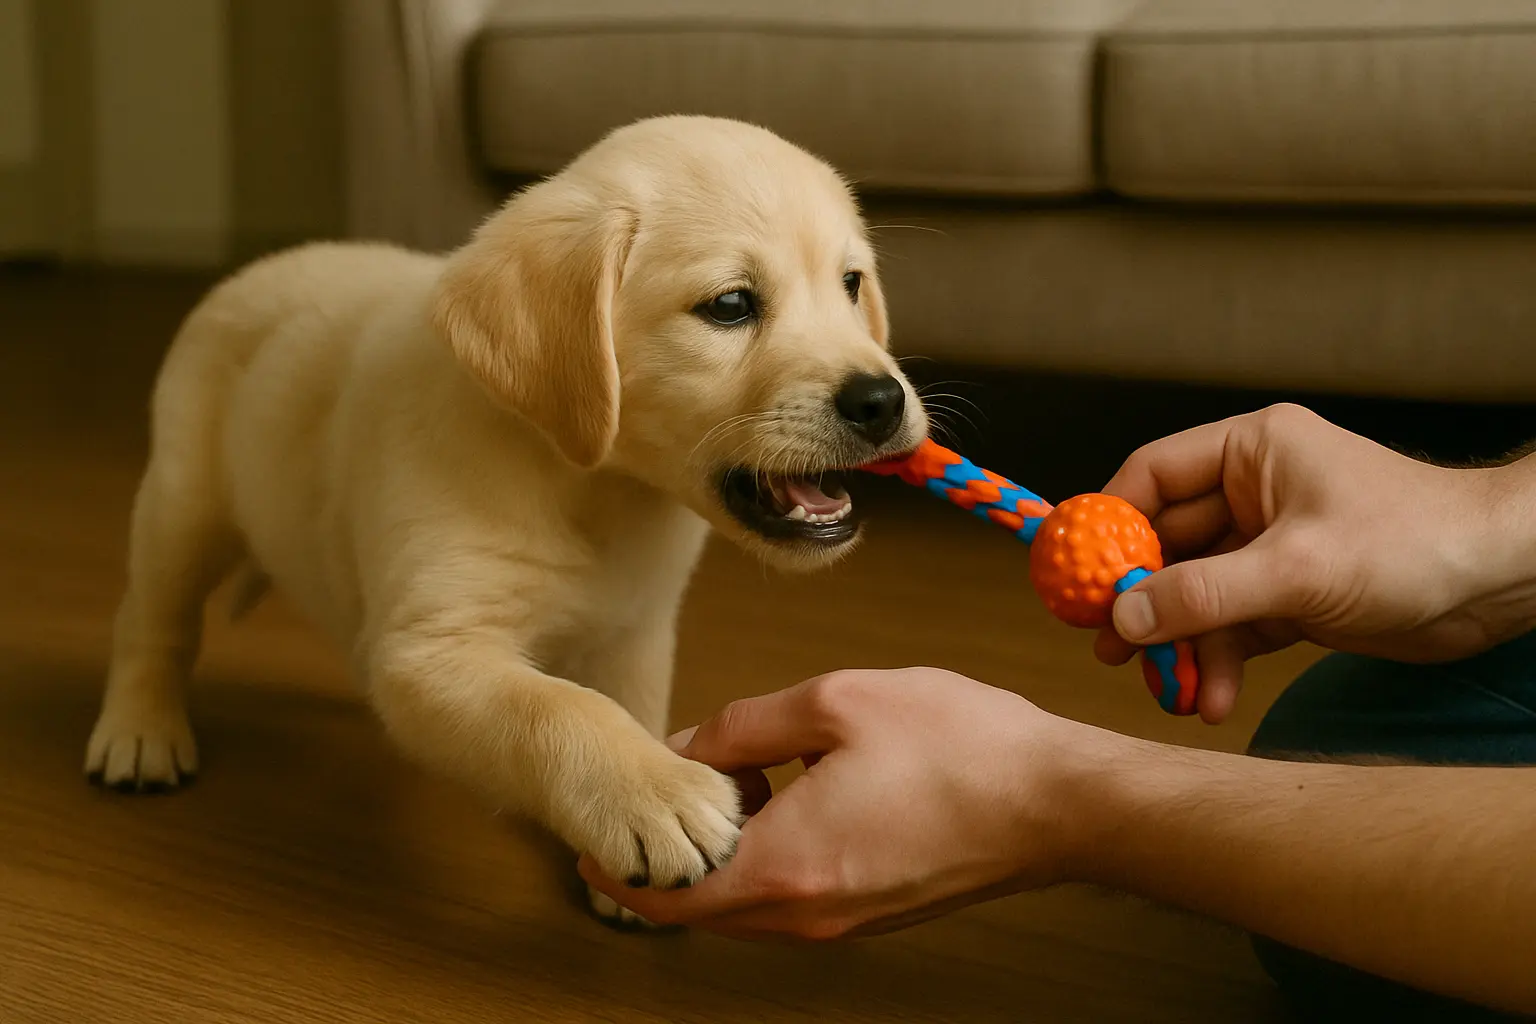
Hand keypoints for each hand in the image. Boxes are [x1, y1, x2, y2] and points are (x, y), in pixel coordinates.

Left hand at [580, 668, 1087, 939]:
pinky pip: (790, 898)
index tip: (588, 837)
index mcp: (785, 866)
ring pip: (746, 904)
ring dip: (719, 856)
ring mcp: (843, 921)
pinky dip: (763, 859)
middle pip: (701, 907)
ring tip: (724, 785)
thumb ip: (745, 728)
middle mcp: (806, 913)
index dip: (618, 868)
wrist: (1056, 802)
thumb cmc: (959, 747)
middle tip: (654, 795)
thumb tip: (690, 747)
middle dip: (666, 858)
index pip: (667, 895)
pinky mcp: (872, 912)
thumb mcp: (836, 704)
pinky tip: (784, 796)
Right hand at [1095, 403, 1534, 722]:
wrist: (1502, 582)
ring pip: (1196, 595)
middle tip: (1105, 646)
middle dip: (1140, 601)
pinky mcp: (1290, 595)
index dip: (1109, 523)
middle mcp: (1252, 494)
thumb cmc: (1413, 541)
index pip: (1152, 475)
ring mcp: (1269, 547)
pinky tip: (1210, 698)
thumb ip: (1204, 594)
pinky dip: (1217, 661)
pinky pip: (1232, 627)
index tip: (1075, 574)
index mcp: (1250, 452)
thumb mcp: (1297, 568)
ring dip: (1180, 644)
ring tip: (1163, 689)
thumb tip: (1124, 617)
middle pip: (1167, 545)